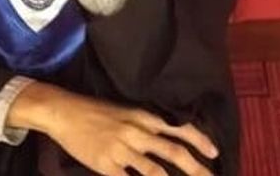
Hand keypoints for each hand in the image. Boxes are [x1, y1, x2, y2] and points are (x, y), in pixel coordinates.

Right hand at [9, 83, 216, 175]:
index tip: (214, 153)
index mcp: (143, 116)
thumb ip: (148, 124)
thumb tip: (170, 138)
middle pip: (174, 152)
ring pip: (156, 172)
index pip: (179, 128)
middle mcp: (137, 132)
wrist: (64, 112)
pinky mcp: (106, 165)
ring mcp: (122, 149)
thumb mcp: (126, 111)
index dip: (200, 141)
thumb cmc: (95, 111)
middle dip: (196, 169)